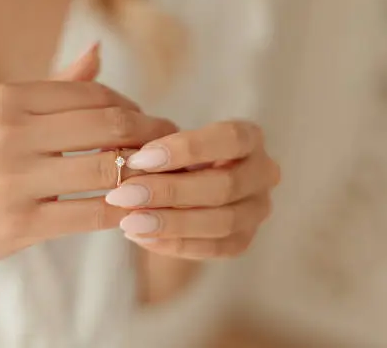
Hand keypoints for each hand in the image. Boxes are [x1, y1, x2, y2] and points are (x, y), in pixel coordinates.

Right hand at [0, 47, 176, 293]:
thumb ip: (51, 87)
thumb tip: (98, 52)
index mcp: (5, 98)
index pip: (94, 94)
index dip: (133, 109)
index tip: (150, 124)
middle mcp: (9, 131)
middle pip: (109, 125)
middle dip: (152, 136)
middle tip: (171, 147)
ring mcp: (13, 179)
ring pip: (107, 169)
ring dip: (145, 174)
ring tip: (160, 179)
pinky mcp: (18, 224)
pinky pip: (92, 214)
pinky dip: (123, 211)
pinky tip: (134, 210)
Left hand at [104, 120, 279, 258]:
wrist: (180, 193)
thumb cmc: (172, 158)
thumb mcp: (165, 146)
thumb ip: (155, 152)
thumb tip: (123, 162)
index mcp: (249, 138)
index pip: (230, 139)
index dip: (186, 149)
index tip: (140, 159)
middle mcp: (263, 172)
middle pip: (225, 185)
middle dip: (169, 191)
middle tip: (124, 195)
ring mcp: (257, 210)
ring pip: (222, 222)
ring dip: (171, 223)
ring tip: (129, 221)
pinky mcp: (244, 240)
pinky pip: (215, 248)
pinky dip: (175, 245)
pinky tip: (141, 238)